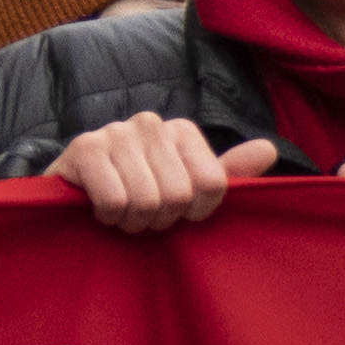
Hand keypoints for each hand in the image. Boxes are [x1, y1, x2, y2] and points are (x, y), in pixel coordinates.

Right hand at [52, 115, 268, 234]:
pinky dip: (109, 217)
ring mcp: (115, 131)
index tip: (177, 212)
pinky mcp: (84, 148)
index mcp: (182, 130)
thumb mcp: (187, 187)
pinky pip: (115, 201)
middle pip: (180, 195)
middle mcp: (151, 122)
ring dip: (133, 222)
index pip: (213, 185)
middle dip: (161, 220)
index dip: (196, 213)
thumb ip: (228, 173)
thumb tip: (269, 150)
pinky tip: (100, 209)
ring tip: (123, 213)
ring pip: (146, 201)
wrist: (75, 196)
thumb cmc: (138, 193)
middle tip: (144, 216)